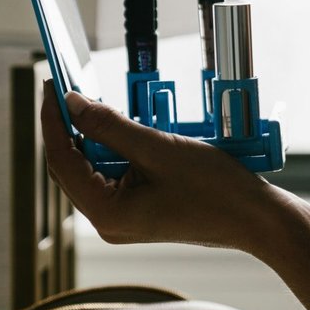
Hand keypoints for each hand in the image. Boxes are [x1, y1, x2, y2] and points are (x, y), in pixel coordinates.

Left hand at [40, 85, 281, 251]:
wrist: (257, 219)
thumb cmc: (216, 191)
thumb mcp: (159, 148)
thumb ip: (110, 126)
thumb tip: (72, 104)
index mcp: (107, 214)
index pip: (62, 161)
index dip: (54, 121)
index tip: (52, 87)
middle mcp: (109, 222)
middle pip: (73, 167)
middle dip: (71, 128)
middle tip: (69, 90)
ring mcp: (125, 219)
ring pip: (95, 170)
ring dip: (97, 137)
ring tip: (97, 104)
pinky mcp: (141, 212)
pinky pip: (116, 176)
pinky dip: (117, 150)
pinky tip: (125, 127)